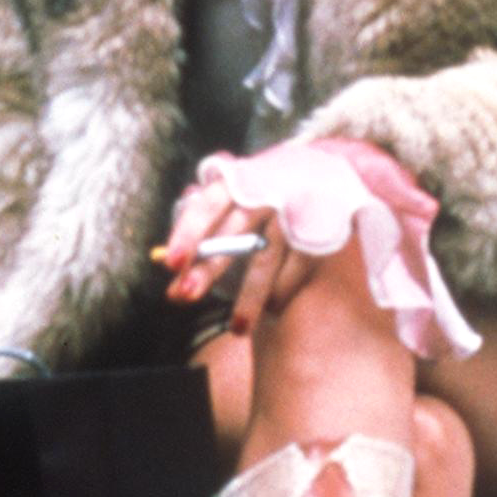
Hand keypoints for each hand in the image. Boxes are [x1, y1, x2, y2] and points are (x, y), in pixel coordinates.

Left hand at [158, 178, 318, 334]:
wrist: (328, 167)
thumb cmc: (267, 188)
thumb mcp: (238, 191)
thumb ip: (205, 221)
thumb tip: (169, 261)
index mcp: (240, 180)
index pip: (207, 206)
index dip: (188, 234)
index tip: (172, 265)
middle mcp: (266, 193)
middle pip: (233, 234)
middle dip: (209, 268)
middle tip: (186, 296)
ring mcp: (295, 212)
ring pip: (267, 258)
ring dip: (251, 296)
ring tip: (237, 328)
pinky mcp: (320, 229)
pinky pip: (296, 268)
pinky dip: (282, 290)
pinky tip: (273, 307)